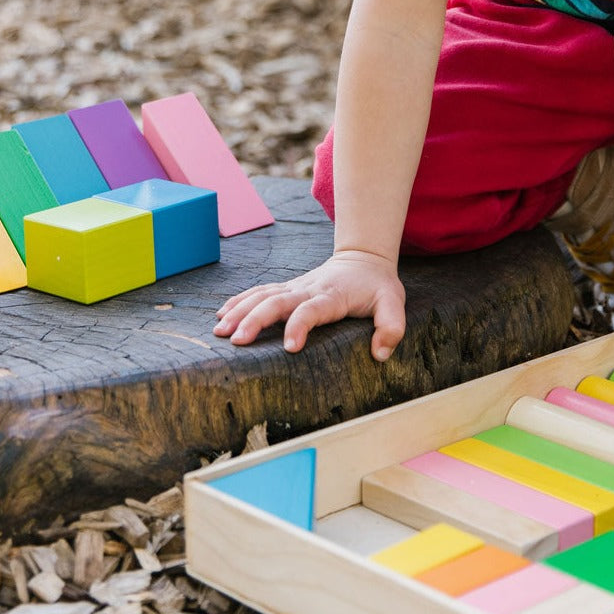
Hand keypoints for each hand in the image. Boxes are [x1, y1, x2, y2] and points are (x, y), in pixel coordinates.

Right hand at [213, 249, 406, 360]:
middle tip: (237, 341)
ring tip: (220, 331)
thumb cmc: (377, 287)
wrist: (363, 259)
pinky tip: (222, 314)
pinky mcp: (287, 288)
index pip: (311, 310)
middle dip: (255, 320)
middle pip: (276, 301)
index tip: (289, 347)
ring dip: (240, 311)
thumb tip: (379, 354)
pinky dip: (239, 301)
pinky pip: (259, 291)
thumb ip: (391, 327)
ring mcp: (294, 287)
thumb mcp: (393, 303)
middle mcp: (307, 289)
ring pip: (262, 295)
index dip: (299, 326)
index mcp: (331, 296)